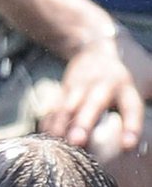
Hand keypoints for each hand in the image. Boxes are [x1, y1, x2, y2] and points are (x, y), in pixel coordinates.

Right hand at [40, 29, 151, 154]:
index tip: (129, 144)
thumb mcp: (148, 75)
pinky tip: (45, 139)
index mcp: (126, 86)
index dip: (131, 125)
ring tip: (56, 143)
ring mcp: (79, 87)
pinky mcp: (63, 90)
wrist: (95, 42)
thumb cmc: (127, 68)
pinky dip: (48, 124)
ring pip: (67, 107)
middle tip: (78, 141)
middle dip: (83, 123)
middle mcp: (102, 85)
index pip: (131, 106)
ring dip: (60, 124)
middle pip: (92, 104)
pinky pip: (53, 109)